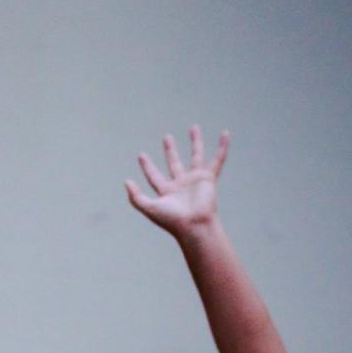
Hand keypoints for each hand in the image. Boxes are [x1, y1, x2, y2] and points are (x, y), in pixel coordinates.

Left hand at [126, 126, 228, 241]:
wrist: (194, 225)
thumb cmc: (172, 220)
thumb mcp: (149, 208)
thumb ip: (136, 197)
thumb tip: (126, 181)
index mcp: (167, 191)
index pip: (154, 175)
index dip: (147, 166)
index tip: (141, 155)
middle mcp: (181, 184)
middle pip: (174, 163)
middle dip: (170, 150)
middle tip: (167, 137)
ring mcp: (195, 180)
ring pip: (196, 156)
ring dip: (196, 142)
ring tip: (194, 127)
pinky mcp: (208, 178)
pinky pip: (217, 159)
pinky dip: (222, 147)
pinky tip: (225, 134)